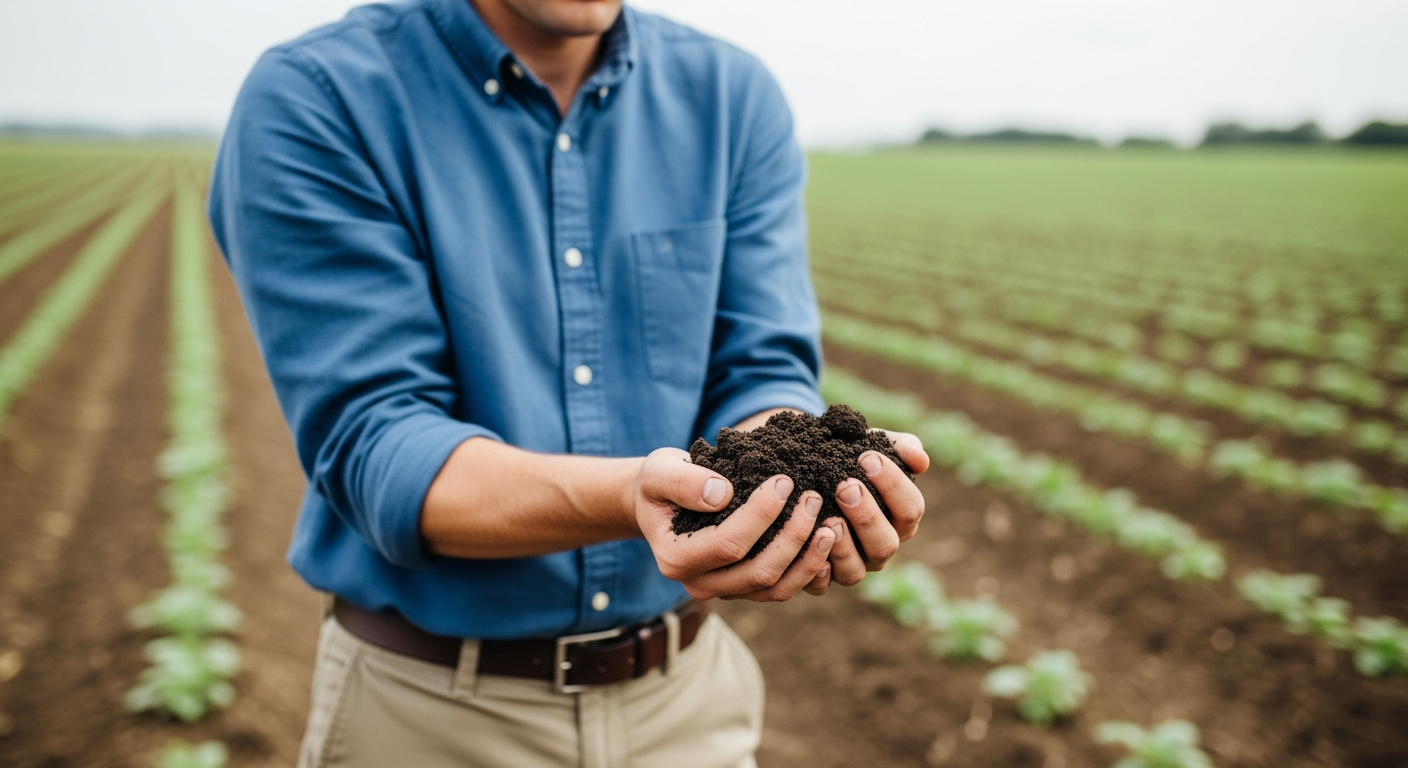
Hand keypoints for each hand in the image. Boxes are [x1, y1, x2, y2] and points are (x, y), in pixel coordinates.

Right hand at [633, 448, 834, 601]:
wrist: (659, 503)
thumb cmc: (660, 483)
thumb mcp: (660, 471)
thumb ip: (684, 481)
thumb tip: (723, 494)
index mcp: (676, 558)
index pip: (729, 543)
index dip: (762, 514)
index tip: (784, 481)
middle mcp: (699, 584)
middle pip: (758, 571)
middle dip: (792, 535)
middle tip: (813, 498)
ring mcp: (724, 591)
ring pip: (775, 588)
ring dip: (808, 559)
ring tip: (830, 525)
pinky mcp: (744, 588)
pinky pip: (780, 589)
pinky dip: (807, 571)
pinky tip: (826, 544)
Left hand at [803, 430, 929, 595]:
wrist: (807, 469)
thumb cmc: (847, 458)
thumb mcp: (872, 445)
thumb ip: (899, 447)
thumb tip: (920, 460)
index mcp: (900, 520)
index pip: (910, 509)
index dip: (893, 485)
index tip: (867, 457)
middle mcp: (879, 548)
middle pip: (886, 544)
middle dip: (866, 516)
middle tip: (845, 486)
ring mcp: (851, 567)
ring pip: (855, 571)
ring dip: (842, 546)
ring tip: (827, 516)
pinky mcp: (820, 579)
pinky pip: (820, 585)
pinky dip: (814, 570)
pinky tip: (806, 544)